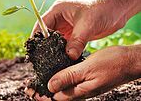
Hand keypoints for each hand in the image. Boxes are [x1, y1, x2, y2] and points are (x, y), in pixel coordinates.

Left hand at [25, 45, 139, 100]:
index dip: (41, 95)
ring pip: (63, 89)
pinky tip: (55, 73)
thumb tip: (50, 87)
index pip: (56, 98)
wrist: (130, 61)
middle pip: (57, 96)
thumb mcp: (87, 69)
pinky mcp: (87, 80)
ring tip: (37, 81)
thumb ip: (68, 77)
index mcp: (80, 91)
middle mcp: (81, 92)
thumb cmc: (112, 64)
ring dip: (50, 86)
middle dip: (42, 92)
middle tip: (29, 87)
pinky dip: (60, 79)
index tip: (29, 91)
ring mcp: (84, 86)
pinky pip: (70, 82)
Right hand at [32, 0, 128, 59]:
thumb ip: (77, 41)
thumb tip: (69, 56)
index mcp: (58, 10)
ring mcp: (66, 27)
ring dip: (54, 49)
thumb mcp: (87, 25)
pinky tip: (62, 60)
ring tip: (50, 61)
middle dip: (44, 45)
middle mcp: (59, 18)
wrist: (117, 10)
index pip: (41, 24)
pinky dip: (63, 52)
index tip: (34, 50)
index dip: (37, 37)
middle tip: (41, 59)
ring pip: (55, 41)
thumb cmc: (101, 9)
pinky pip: (64, 44)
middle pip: (46, 34)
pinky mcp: (73, 34)